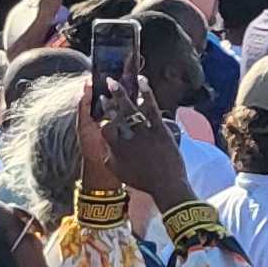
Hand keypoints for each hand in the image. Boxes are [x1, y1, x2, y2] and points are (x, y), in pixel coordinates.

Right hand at [99, 83, 193, 207]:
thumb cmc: (143, 180)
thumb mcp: (118, 171)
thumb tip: (103, 143)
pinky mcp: (160, 131)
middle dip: (110, 98)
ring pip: (131, 110)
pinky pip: (152, 109)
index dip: (102, 114)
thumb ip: (108, 155)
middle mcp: (128, 140)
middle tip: (106, 83)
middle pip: (115, 115)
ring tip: (116, 80)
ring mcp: (144, 134)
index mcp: (116, 149)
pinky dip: (146, 94)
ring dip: (122, 93)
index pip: (104, 128)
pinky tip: (142, 81)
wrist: (167, 186)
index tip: (101, 103)